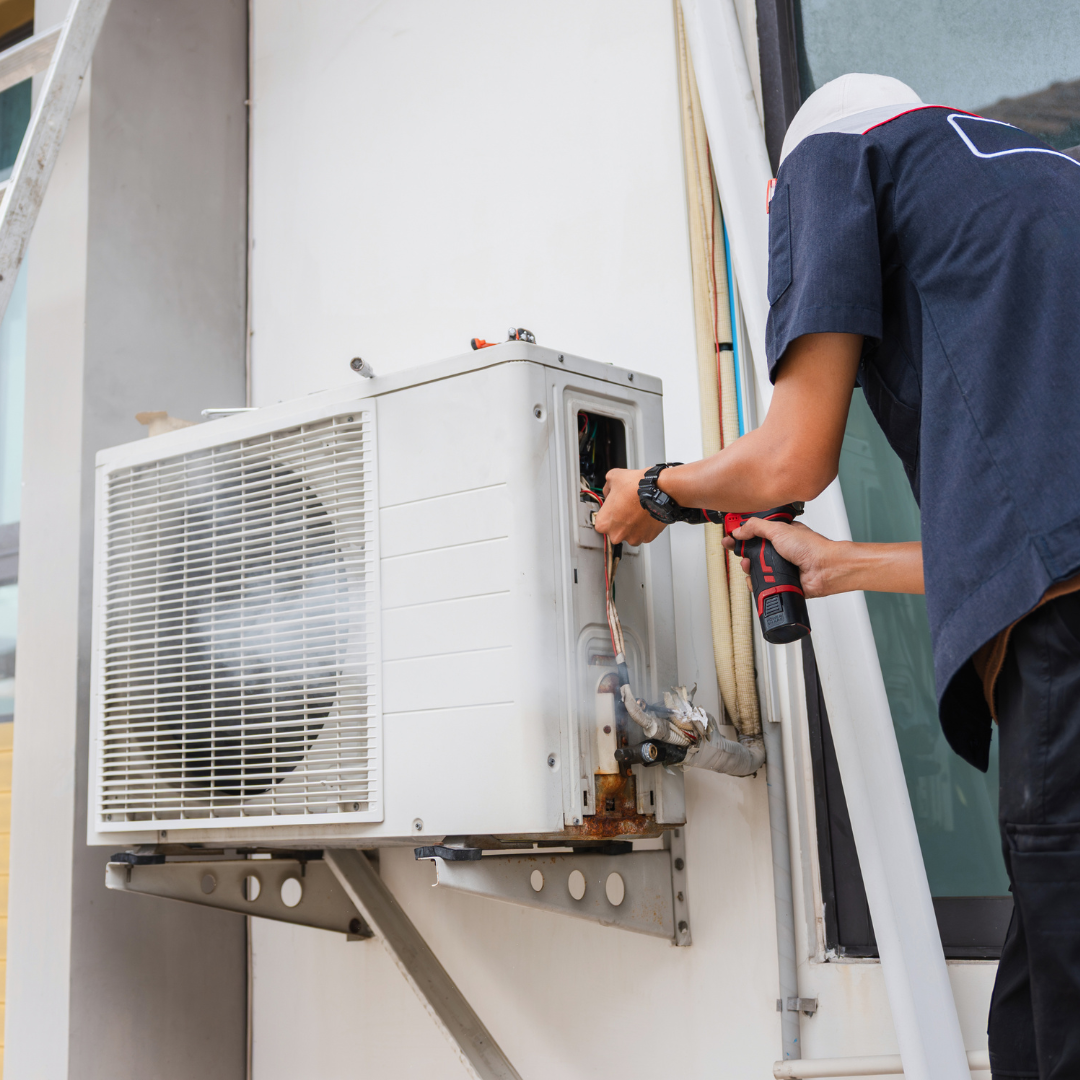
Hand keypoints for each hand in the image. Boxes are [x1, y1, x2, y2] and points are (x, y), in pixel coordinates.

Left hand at [593, 468, 666, 545]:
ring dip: (632, 524)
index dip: (608, 512)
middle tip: (626, 507)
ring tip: (637, 510)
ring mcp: (633, 538)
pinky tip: (645, 514)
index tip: (613, 507)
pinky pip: (643, 534)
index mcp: (603, 523)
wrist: (659, 490)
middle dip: (620, 520)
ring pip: (630, 533)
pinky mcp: (647, 538)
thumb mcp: (612, 477)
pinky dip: (644, 526)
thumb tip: (608, 491)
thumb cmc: (637, 486)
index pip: (601, 522)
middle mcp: (617, 534)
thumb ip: (606, 488)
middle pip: (615, 530)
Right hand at [722, 517, 840, 598]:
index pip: (755, 532)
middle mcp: (780, 550)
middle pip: (752, 551)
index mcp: (779, 534)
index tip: (729, 536)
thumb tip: (739, 530)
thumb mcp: (779, 530)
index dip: (741, 533)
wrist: (825, 569)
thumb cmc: (812, 547)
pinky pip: (763, 583)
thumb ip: (756, 527)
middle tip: (736, 551)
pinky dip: (757, 583)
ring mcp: (780, 566)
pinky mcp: (781, 581)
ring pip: (755, 568)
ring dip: (749, 568)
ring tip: (749, 565)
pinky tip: (757, 579)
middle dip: (742, 551)